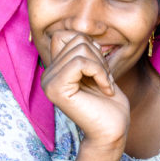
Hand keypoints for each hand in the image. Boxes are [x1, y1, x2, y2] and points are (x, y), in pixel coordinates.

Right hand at [41, 30, 129, 149]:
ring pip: (79, 49)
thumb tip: (82, 29)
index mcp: (54, 70)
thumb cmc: (109, 104)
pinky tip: (106, 89)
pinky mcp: (56, 89)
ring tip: (104, 84)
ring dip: (101, 66)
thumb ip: (84, 51)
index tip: (101, 67)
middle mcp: (47, 75)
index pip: (66, 35)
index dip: (89, 45)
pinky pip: (80, 63)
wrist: (112, 131)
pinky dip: (100, 73)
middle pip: (74, 39)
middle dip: (97, 55)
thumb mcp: (97, 69)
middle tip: (104, 78)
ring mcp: (48, 82)